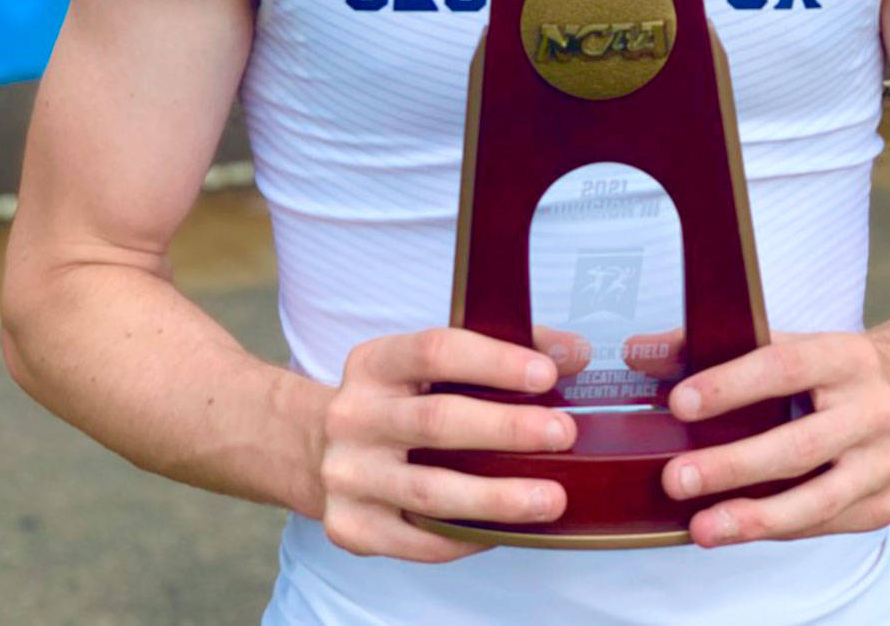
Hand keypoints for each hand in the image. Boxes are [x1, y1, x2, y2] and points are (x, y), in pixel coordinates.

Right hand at [320, 325, 583, 561]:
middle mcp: (353, 417)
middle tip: (564, 434)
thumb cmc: (397, 401)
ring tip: (551, 498)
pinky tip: (507, 530)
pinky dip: (468, 537)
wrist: (317, 451)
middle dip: (507, 429)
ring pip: (431, 492)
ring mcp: (348, 477)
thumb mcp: (430, 365)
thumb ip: (503, 349)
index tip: (546, 375)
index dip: (493, 362)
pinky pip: (419, 540)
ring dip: (498, 497)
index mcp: (374, 363)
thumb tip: (572, 354)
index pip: (434, 351)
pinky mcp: (352, 528)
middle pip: (436, 422)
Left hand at [628, 327, 889, 547]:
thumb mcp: (784, 341)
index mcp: (845, 355)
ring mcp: (885, 461)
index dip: (730, 385)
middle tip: (674, 479)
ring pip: (816, 498)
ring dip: (753, 516)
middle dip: (731, 465)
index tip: (679, 404)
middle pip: (797, 444)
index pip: (783, 366)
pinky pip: (823, 524)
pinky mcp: (884, 504)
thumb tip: (637, 352)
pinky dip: (778, 528)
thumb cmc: (827, 367)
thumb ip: (709, 345)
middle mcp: (873, 408)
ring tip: (700, 526)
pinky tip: (736, 530)